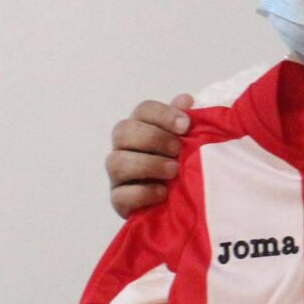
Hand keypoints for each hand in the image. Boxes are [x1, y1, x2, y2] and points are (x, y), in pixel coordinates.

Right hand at [106, 94, 193, 217]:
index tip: (186, 125)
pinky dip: (143, 193)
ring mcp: (118, 175)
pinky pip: (121, 195)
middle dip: (153, 138)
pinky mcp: (119, 200)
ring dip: (148, 164)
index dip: (163, 114)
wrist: (176, 203)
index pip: (144, 110)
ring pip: (116, 162)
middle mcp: (124, 148)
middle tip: (177, 148)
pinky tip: (163, 192)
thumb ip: (183, 122)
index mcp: (141, 128)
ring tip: (174, 170)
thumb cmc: (179, 166)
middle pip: (123, 131)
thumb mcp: (186, 143)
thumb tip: (185, 100)